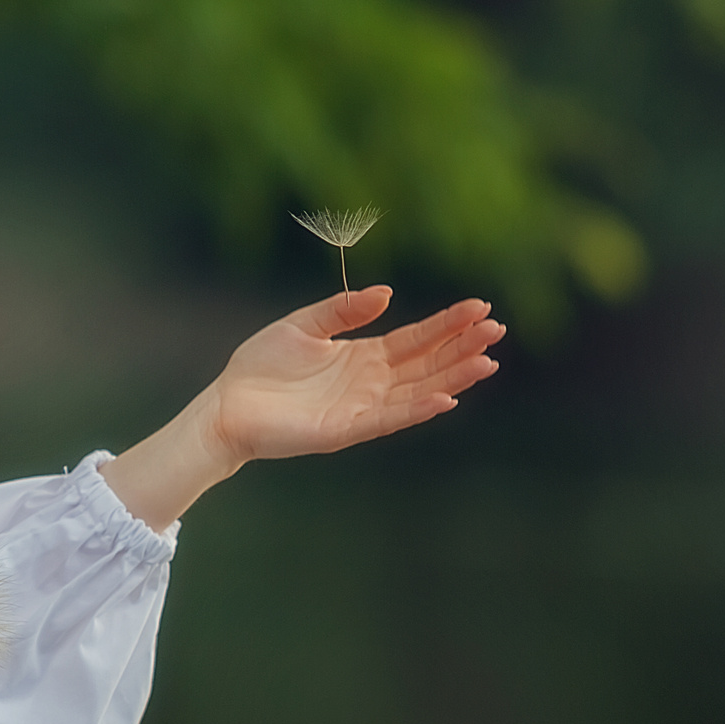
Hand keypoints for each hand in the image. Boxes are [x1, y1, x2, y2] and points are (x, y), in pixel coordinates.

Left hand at [101, 286, 501, 529]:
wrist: (227, 403)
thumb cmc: (261, 366)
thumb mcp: (304, 325)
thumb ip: (344, 310)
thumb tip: (387, 294)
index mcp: (363, 356)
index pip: (416, 339)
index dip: (448, 324)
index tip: (480, 307)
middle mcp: (370, 383)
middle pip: (427, 364)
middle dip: (462, 348)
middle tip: (497, 331)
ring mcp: (361, 408)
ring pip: (418, 391)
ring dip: (452, 379)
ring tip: (487, 363)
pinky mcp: (346, 430)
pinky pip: (388, 418)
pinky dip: (417, 409)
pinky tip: (444, 398)